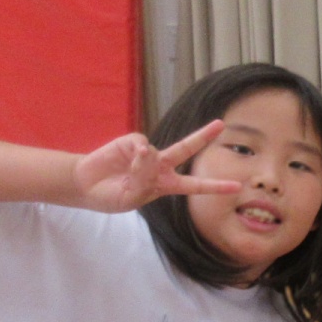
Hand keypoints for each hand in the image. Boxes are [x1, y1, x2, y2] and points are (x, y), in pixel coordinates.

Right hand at [72, 121, 237, 213]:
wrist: (85, 185)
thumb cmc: (111, 196)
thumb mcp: (130, 198)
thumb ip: (144, 180)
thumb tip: (149, 154)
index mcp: (165, 185)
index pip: (195, 186)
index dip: (215, 186)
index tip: (236, 187)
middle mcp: (161, 166)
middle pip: (187, 148)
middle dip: (204, 135)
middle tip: (221, 124)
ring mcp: (147, 153)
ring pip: (157, 153)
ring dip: (144, 166)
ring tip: (127, 174)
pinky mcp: (131, 142)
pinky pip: (141, 144)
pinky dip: (136, 152)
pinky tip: (127, 158)